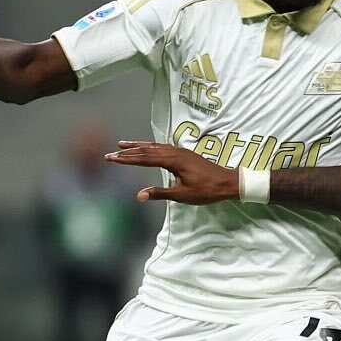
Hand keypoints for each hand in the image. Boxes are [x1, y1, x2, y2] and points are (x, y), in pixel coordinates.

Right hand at [105, 141, 238, 203]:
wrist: (228, 182)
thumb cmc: (207, 190)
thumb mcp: (182, 195)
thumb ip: (160, 193)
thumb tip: (139, 196)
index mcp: (174, 161)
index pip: (145, 158)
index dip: (127, 159)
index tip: (112, 158)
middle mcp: (176, 152)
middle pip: (147, 150)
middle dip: (128, 151)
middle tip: (111, 152)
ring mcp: (181, 152)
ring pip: (155, 147)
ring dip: (139, 146)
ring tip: (123, 145)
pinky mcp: (185, 154)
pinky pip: (163, 148)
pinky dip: (151, 147)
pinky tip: (147, 148)